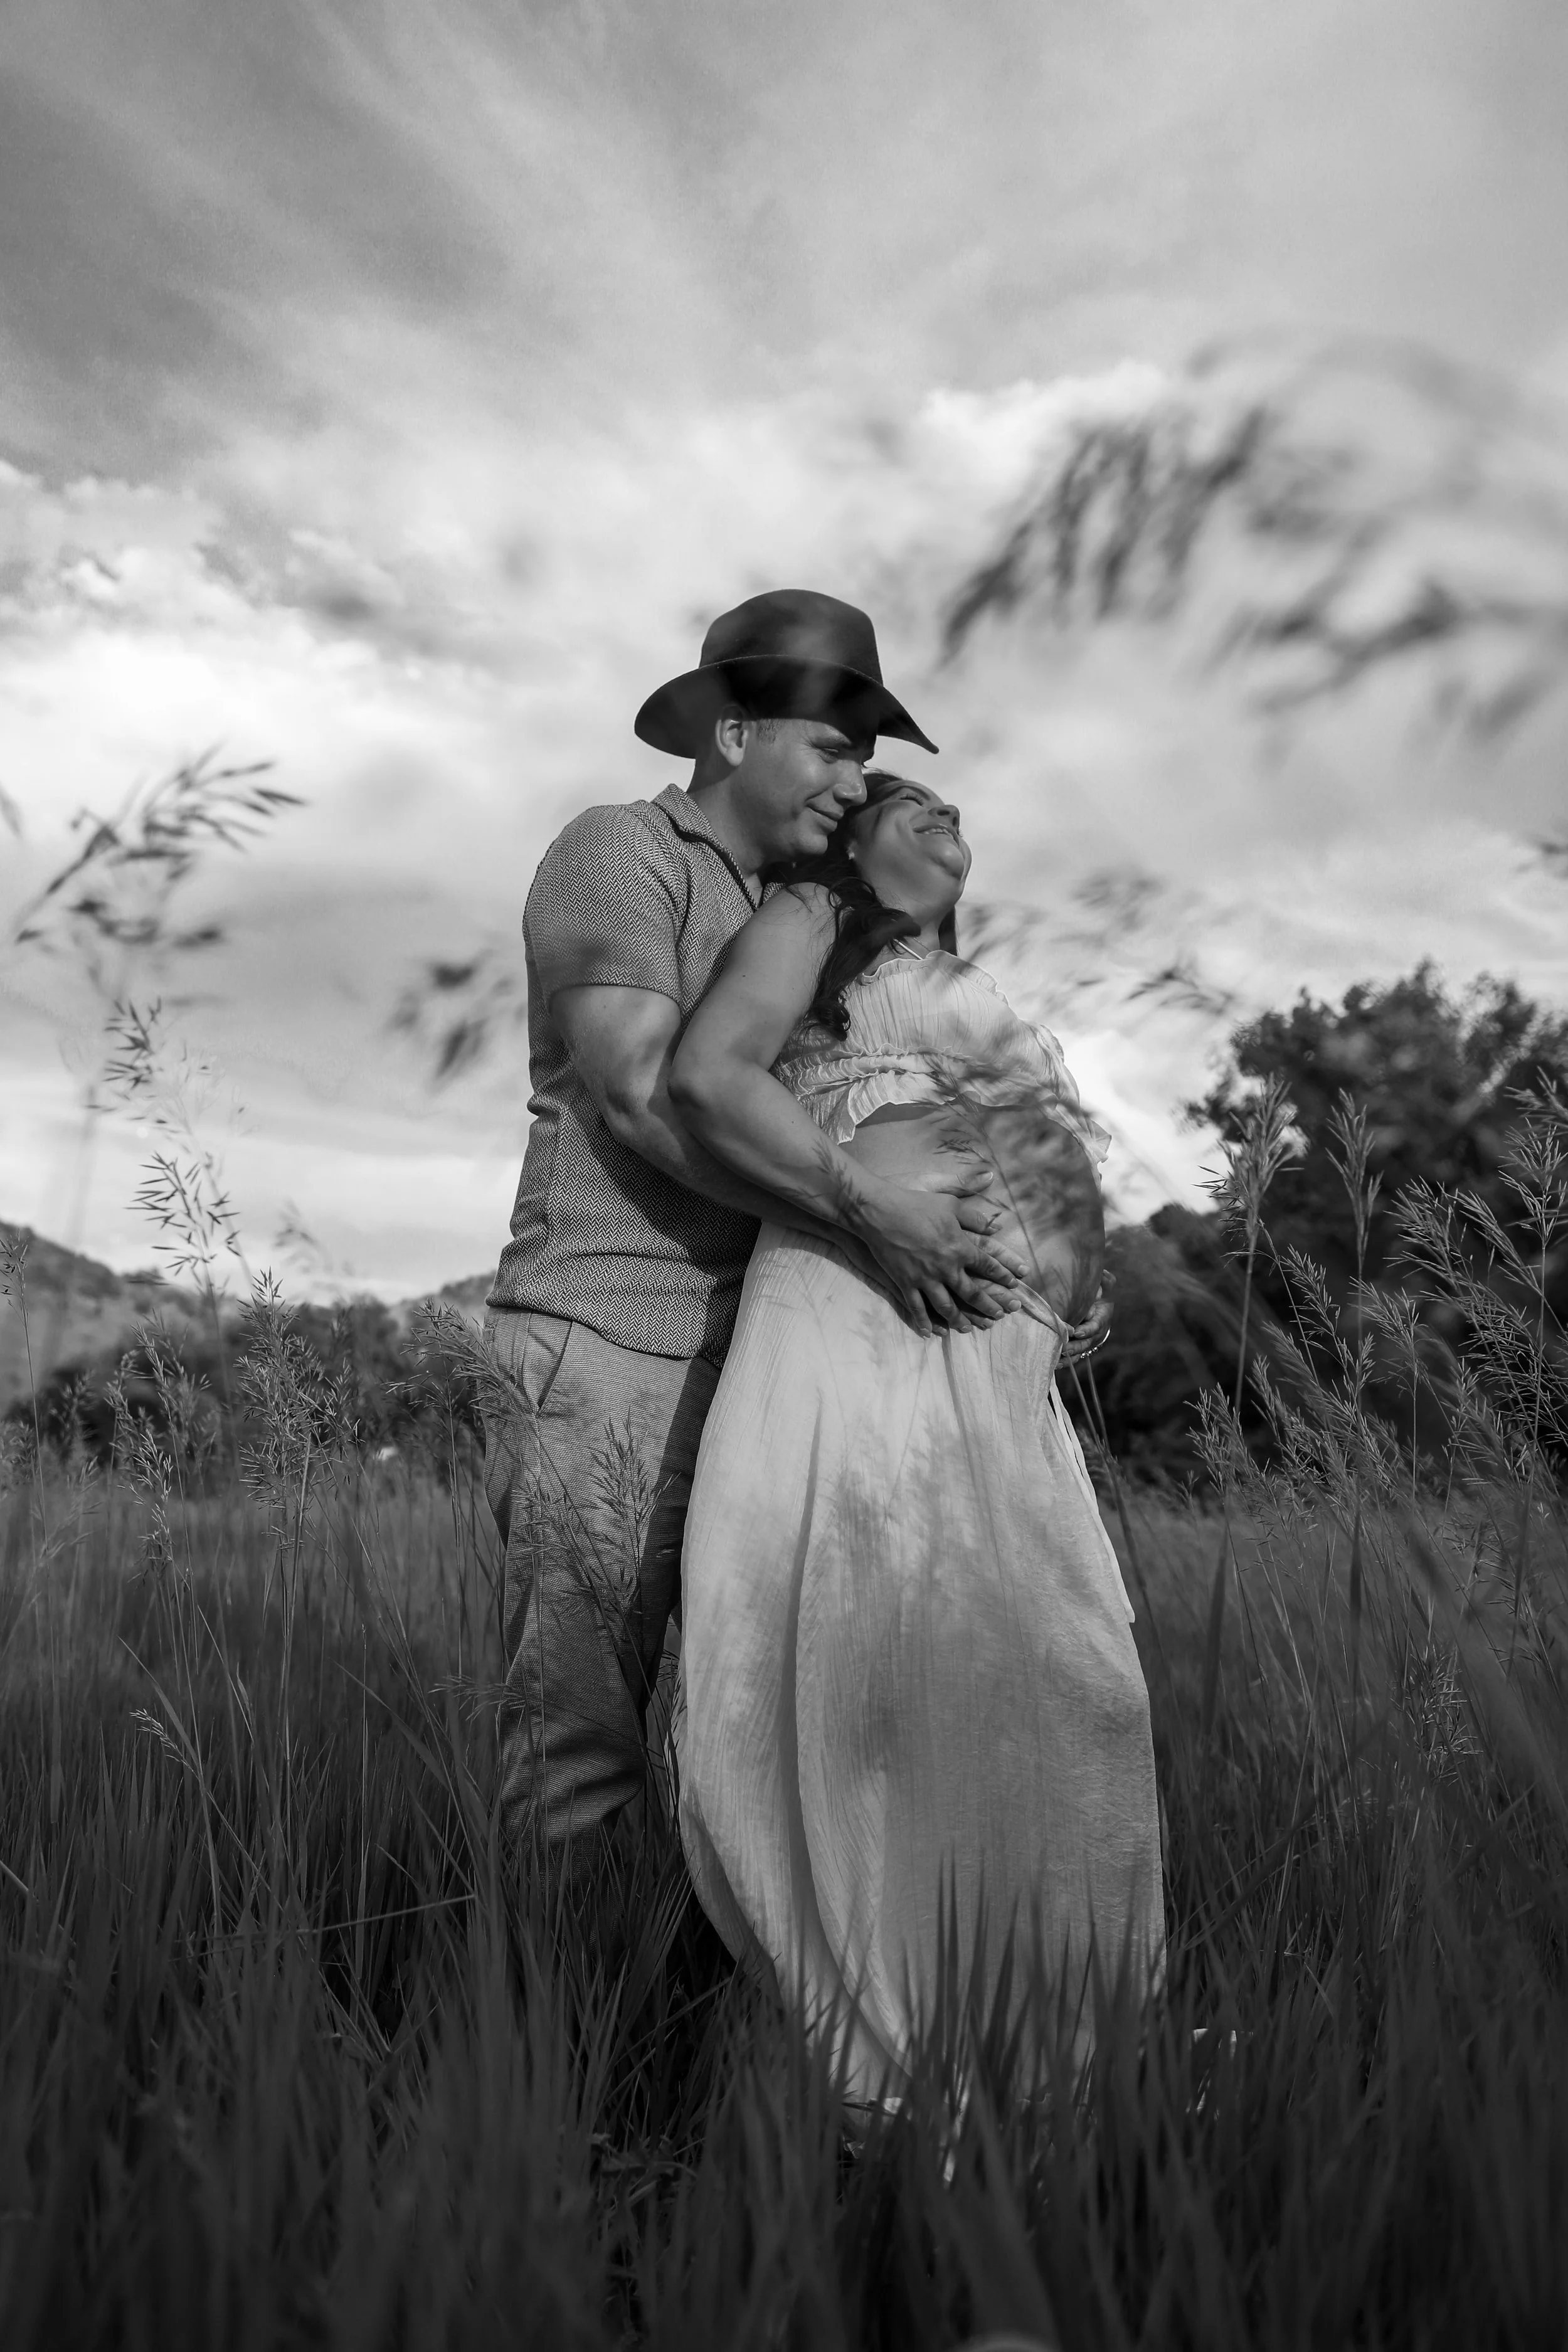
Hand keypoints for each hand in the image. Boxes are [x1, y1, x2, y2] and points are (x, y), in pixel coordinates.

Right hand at [855, 1171, 1022, 1338]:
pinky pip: (917, 1308)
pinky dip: (924, 1322)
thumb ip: (973, 1217)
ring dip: (959, 1319)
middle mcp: (946, 1267)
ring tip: (968, 1329)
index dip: (1003, 1276)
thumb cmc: (916, 1204)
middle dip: (988, 1306)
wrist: (880, 1212)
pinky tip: (930, 1333)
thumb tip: (994, 1226)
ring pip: (946, 1306)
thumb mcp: (950, 1204)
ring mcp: (925, 1278)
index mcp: (960, 1247)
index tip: (1014, 1285)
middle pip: (972, 1293)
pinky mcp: (905, 1283)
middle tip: (999, 1316)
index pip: (987, 1266)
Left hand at [1061, 1277, 1112, 1364]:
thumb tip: (1105, 1274)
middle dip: (1075, 1347)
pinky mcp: (1080, 1347)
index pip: (1096, 1325)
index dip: (1088, 1329)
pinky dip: (1065, 1361)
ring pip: (1079, 1352)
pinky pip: (1073, 1357)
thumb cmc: (1098, 1296)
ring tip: (1056, 1360)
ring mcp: (1088, 1342)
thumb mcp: (1104, 1287)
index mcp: (1102, 1318)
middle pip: (1086, 1343)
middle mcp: (1096, 1333)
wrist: (1098, 1308)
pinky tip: (1054, 1364)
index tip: (1078, 1332)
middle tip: (1064, 1348)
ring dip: (1068, 1357)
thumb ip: (1105, 1282)